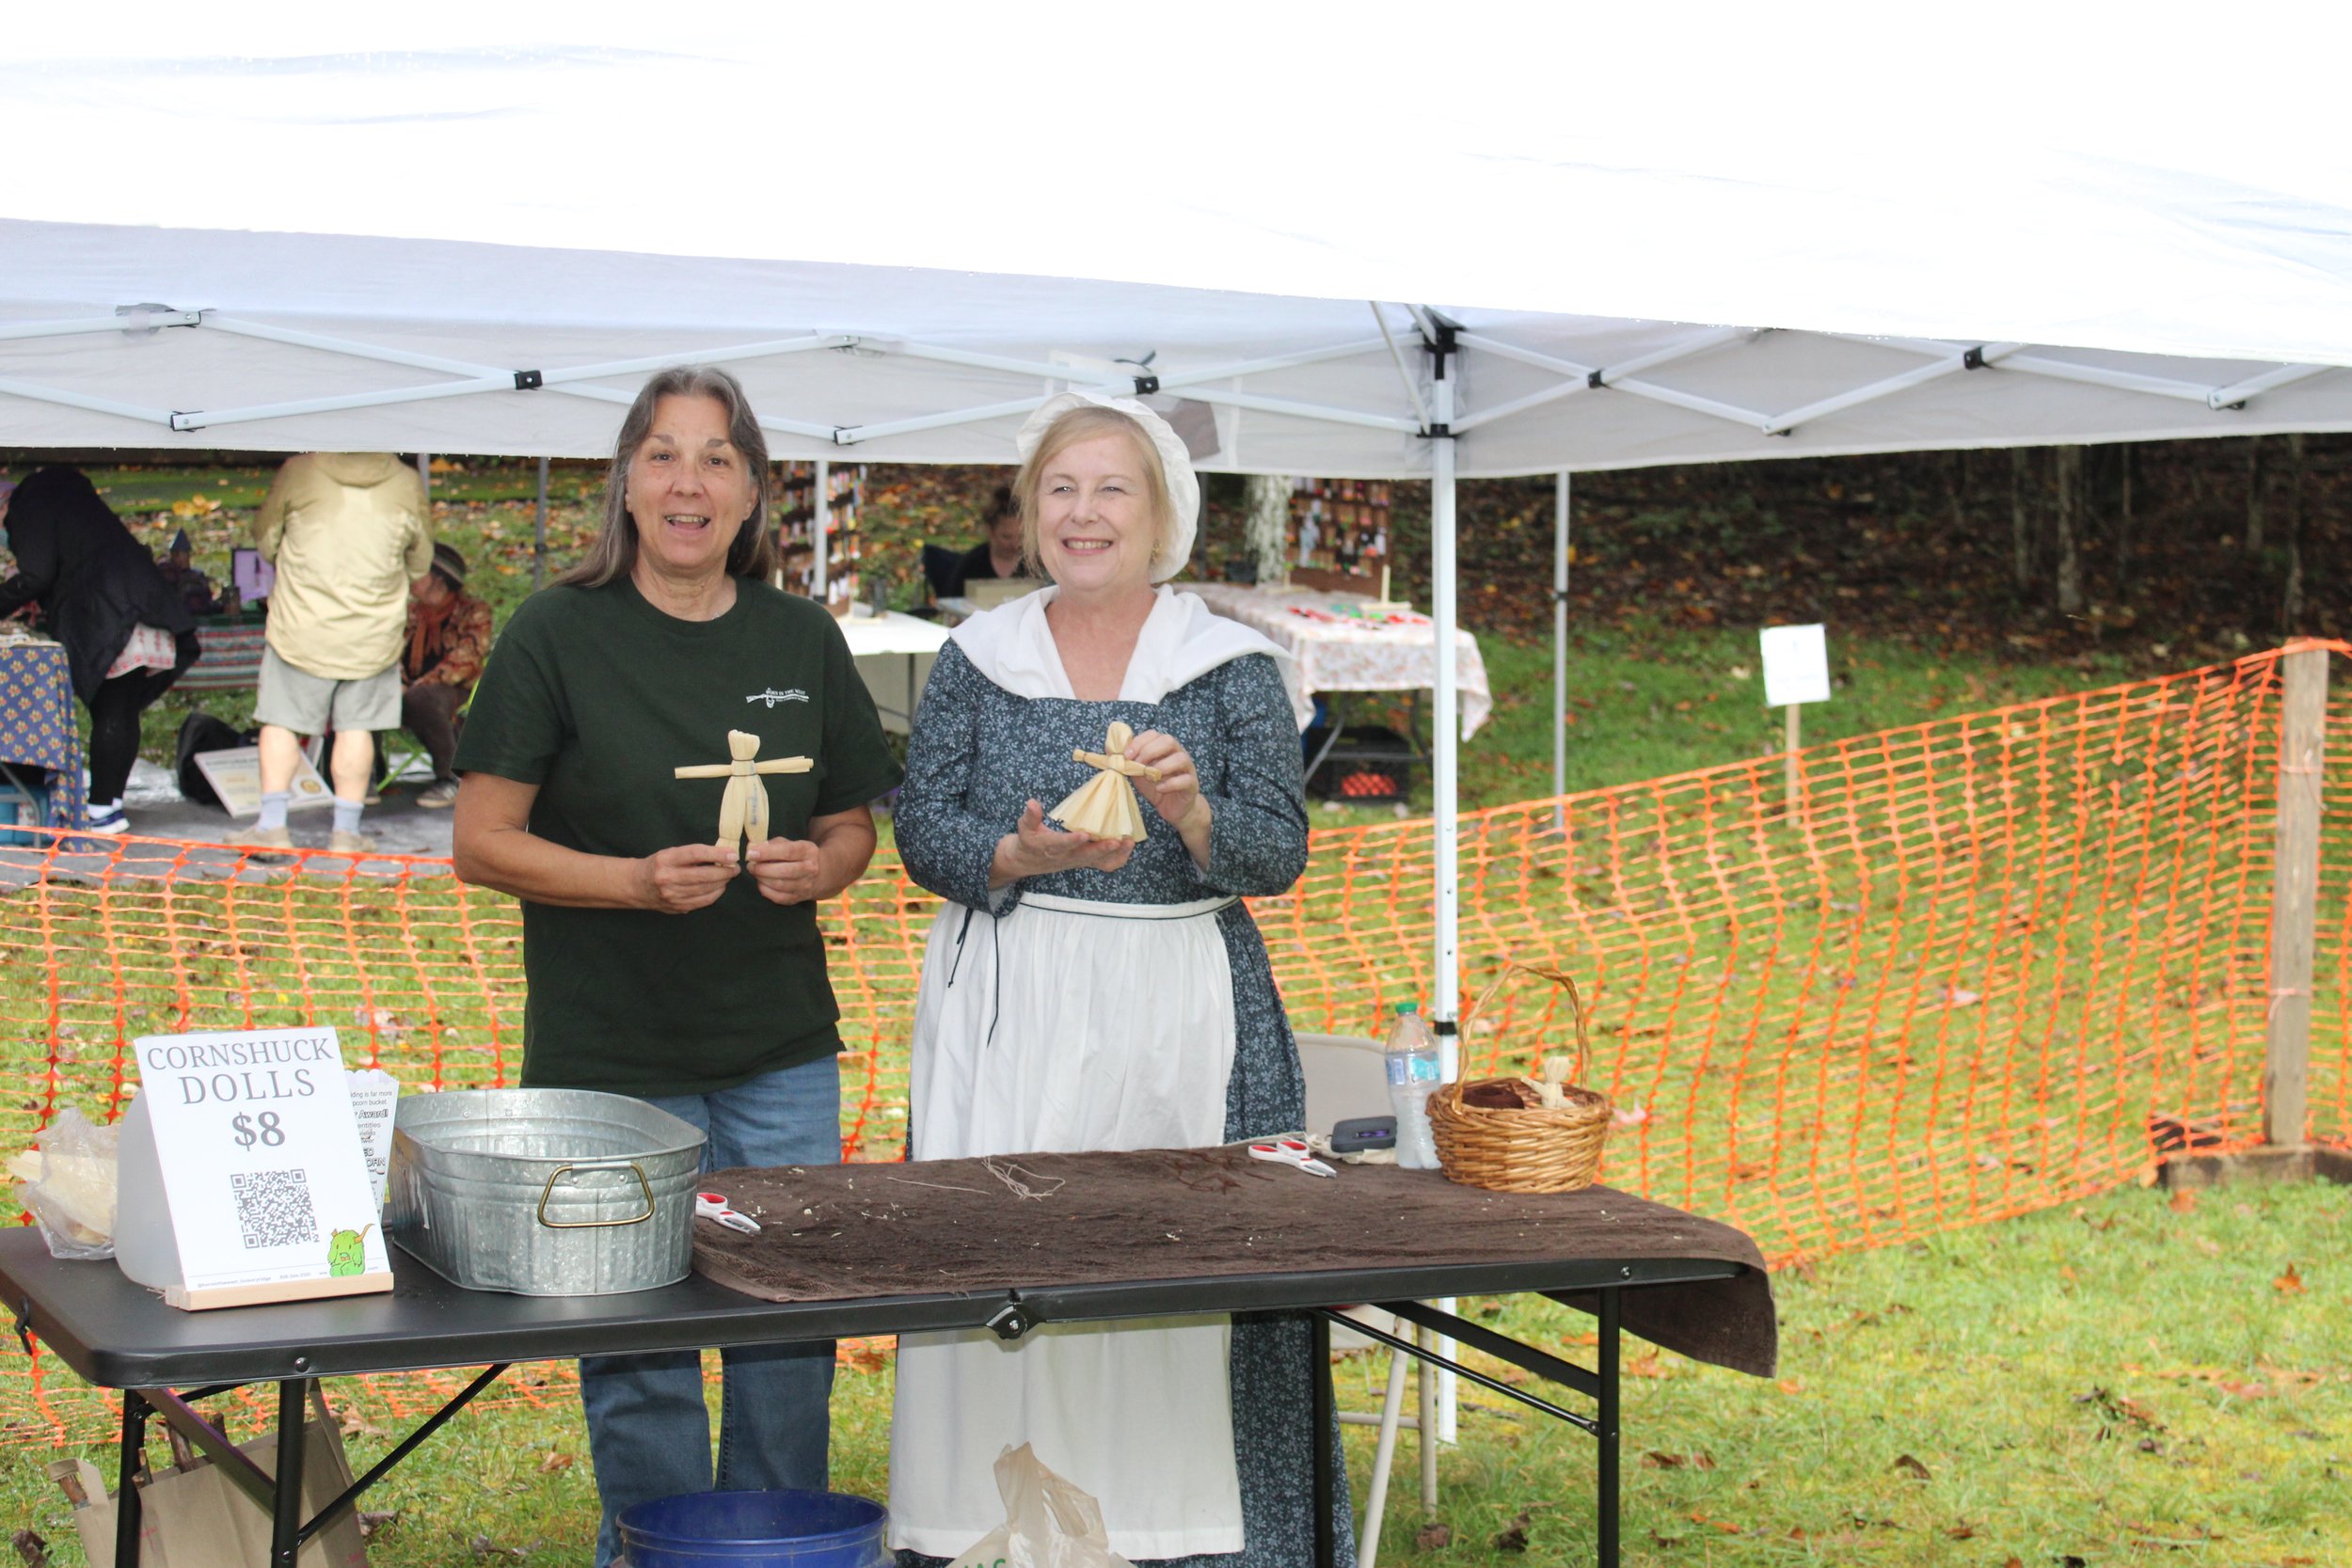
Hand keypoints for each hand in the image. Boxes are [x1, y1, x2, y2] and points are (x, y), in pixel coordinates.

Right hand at [636, 843, 739, 912]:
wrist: (636, 885)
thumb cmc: (659, 865)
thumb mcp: (671, 853)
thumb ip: (693, 854)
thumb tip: (722, 855)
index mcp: (666, 860)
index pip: (695, 854)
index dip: (717, 854)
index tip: (732, 854)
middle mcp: (667, 878)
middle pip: (703, 875)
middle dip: (724, 871)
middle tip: (735, 867)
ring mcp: (672, 895)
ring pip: (705, 889)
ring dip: (722, 882)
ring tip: (729, 875)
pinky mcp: (677, 907)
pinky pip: (703, 901)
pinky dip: (715, 894)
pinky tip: (719, 887)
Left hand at [745, 836, 827, 905]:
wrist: (818, 874)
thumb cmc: (796, 855)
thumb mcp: (790, 843)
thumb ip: (773, 845)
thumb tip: (755, 850)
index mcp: (808, 851)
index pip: (788, 852)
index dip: (767, 853)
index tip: (751, 854)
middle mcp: (810, 869)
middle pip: (784, 871)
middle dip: (763, 869)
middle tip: (750, 866)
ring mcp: (806, 885)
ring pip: (780, 885)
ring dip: (762, 879)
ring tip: (755, 873)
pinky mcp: (798, 898)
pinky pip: (779, 897)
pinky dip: (766, 891)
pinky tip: (761, 883)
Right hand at [993, 799, 1133, 884]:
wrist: (1027, 861)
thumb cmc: (1028, 841)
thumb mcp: (1024, 827)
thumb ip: (1030, 816)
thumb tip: (1032, 802)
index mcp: (1050, 847)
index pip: (1062, 844)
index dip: (1073, 840)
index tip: (1084, 834)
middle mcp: (1066, 857)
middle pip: (1086, 855)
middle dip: (1102, 849)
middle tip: (1116, 841)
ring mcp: (1077, 861)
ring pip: (1098, 861)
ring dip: (1115, 853)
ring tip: (1129, 842)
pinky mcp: (1084, 862)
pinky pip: (1103, 865)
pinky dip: (1117, 859)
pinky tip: (1128, 848)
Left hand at [1124, 730, 1207, 833]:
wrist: (1173, 807)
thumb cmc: (1155, 787)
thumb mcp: (1138, 773)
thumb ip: (1128, 762)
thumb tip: (1110, 751)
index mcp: (1164, 748)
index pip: (1153, 734)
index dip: (1139, 742)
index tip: (1126, 756)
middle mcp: (1178, 753)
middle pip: (1169, 740)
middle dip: (1149, 751)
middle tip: (1137, 765)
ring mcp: (1187, 768)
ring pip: (1180, 758)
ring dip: (1161, 767)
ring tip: (1149, 778)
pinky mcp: (1192, 784)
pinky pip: (1185, 780)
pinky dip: (1170, 783)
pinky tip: (1159, 789)